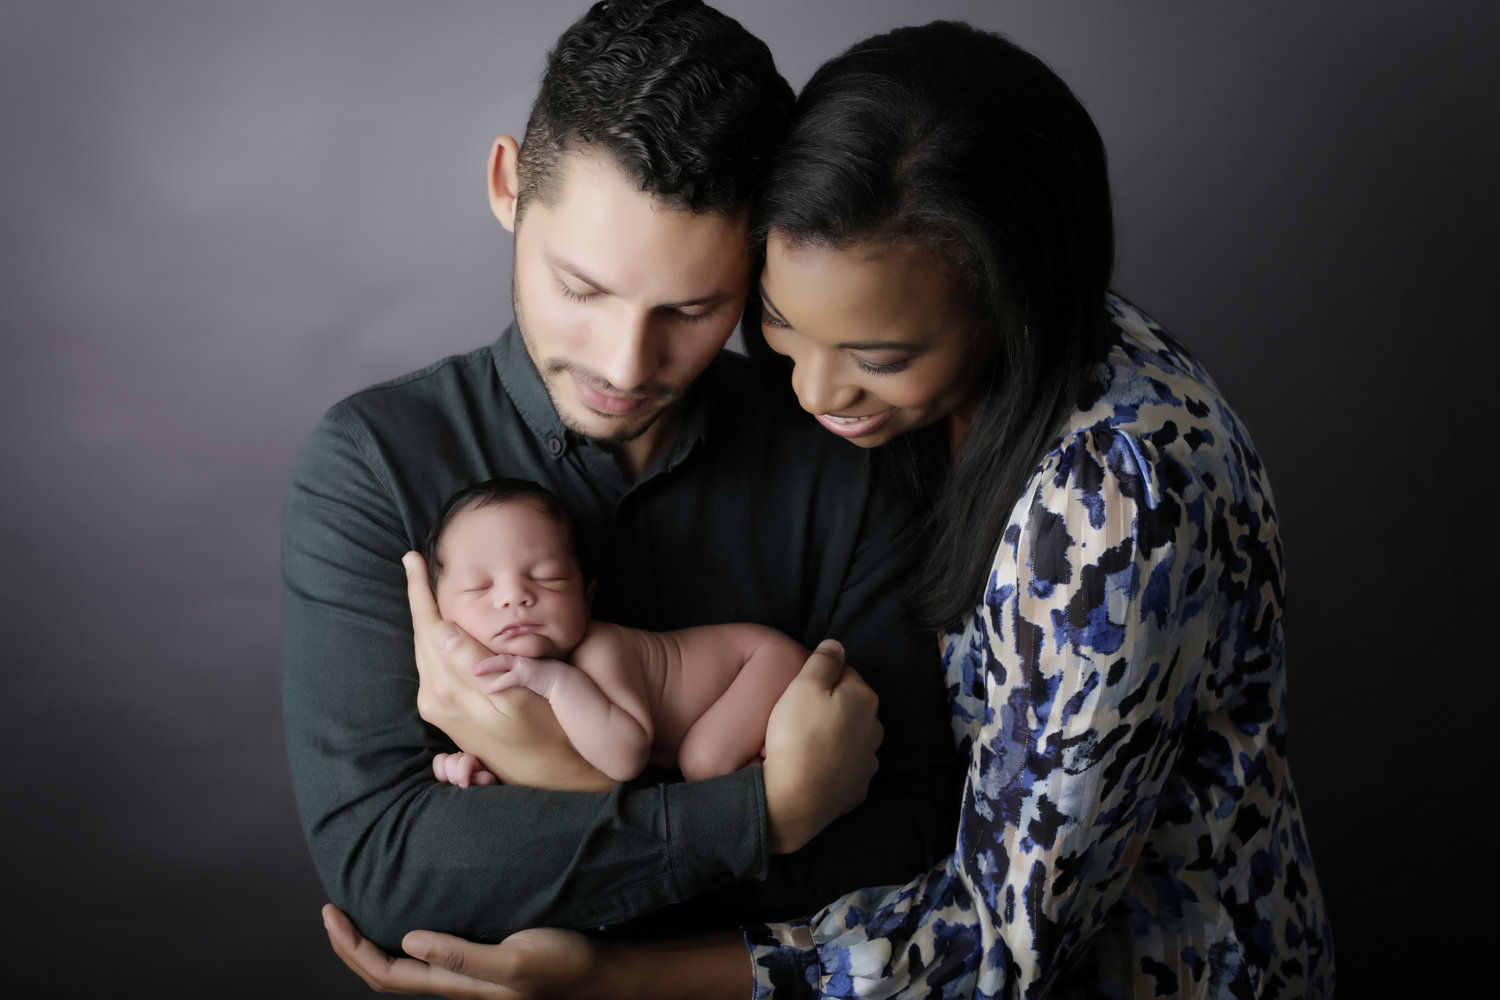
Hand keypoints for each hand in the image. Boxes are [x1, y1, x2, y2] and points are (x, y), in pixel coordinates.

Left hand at [323, 904, 600, 998]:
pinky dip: (404, 934)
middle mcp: (454, 983)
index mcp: (455, 985)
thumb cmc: (564, 962)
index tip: (330, 912)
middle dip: (350, 946)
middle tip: (330, 910)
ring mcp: (468, 974)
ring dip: (375, 940)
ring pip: (405, 966)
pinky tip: (411, 912)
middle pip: (385, 974)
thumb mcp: (515, 958)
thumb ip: (461, 953)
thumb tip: (407, 939)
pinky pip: (429, 953)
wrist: (601, 972)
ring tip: (361, 910)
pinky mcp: (483, 959)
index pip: (384, 972)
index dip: (350, 947)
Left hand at [404, 553, 611, 790]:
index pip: (428, 626)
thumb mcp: (513, 695)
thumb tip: (441, 628)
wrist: (552, 774)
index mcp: (448, 688)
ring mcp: (438, 706)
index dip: (419, 590)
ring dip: (426, 616)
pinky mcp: (447, 711)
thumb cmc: (546, 730)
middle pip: (423, 635)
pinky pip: (434, 663)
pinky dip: (436, 637)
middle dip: (419, 598)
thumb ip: (472, 662)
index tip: (411, 558)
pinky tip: (444, 626)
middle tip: (415, 562)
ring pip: (427, 648)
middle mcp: (434, 697)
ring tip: (424, 585)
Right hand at [761, 638, 881, 853]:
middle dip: (831, 706)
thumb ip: (823, 661)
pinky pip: (846, 768)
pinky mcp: (857, 789)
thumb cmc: (797, 736)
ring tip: (807, 743)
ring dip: (835, 736)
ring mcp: (867, 762)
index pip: (845, 673)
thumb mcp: (804, 685)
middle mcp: (874, 729)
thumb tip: (836, 645)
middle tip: (799, 715)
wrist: (795, 800)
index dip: (821, 677)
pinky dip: (834, 765)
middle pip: (851, 706)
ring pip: (851, 738)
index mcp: (864, 698)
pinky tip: (815, 767)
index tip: (800, 688)